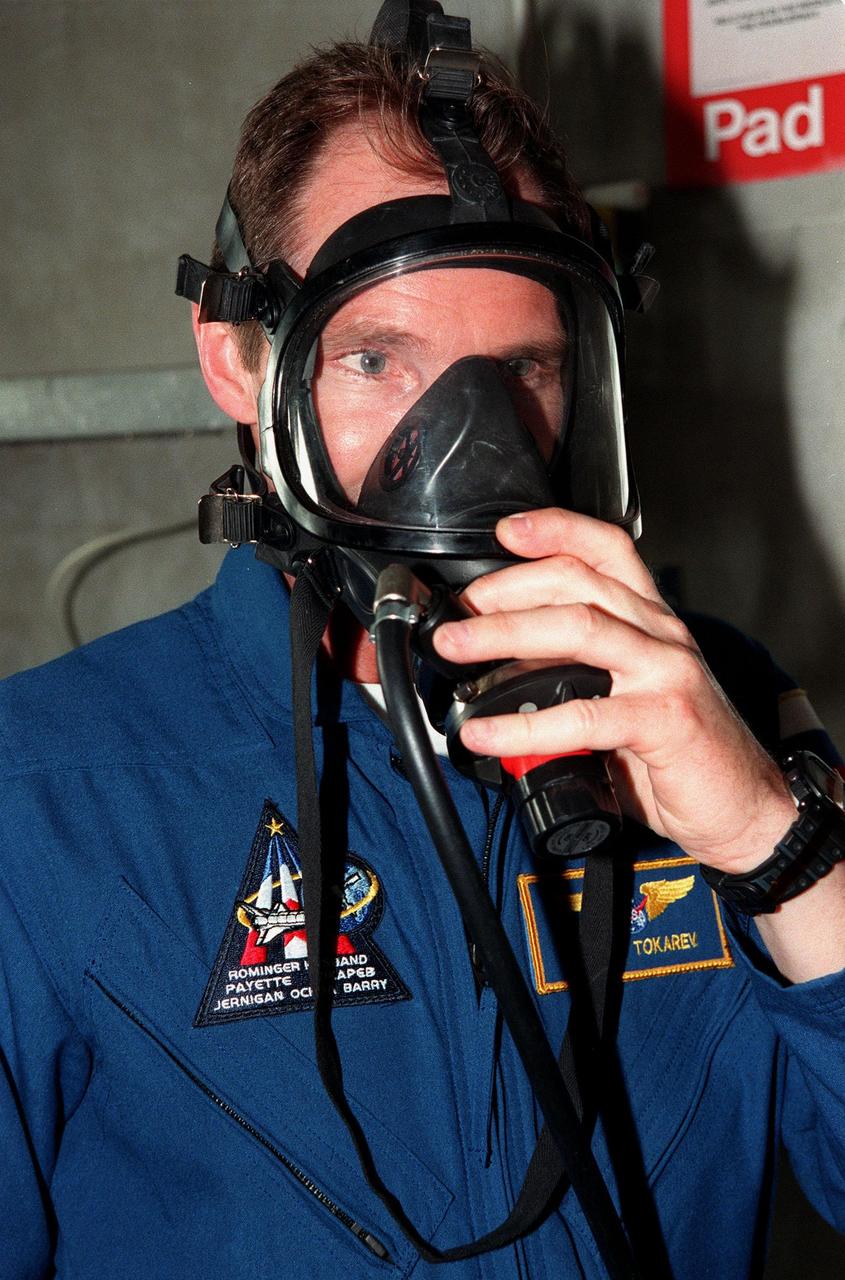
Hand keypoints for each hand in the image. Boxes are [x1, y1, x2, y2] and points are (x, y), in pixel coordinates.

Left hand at [433, 507, 794, 873]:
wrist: (744, 808)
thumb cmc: (680, 755)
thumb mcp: (624, 699)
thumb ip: (574, 675)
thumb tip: (497, 671)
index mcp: (650, 622)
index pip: (607, 550)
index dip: (556, 529)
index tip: (506, 531)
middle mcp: (661, 635)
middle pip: (577, 582)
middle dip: (505, 590)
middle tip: (454, 614)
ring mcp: (666, 672)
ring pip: (578, 628)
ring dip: (505, 633)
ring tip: (456, 649)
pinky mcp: (665, 719)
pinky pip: (584, 713)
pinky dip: (525, 724)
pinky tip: (487, 732)